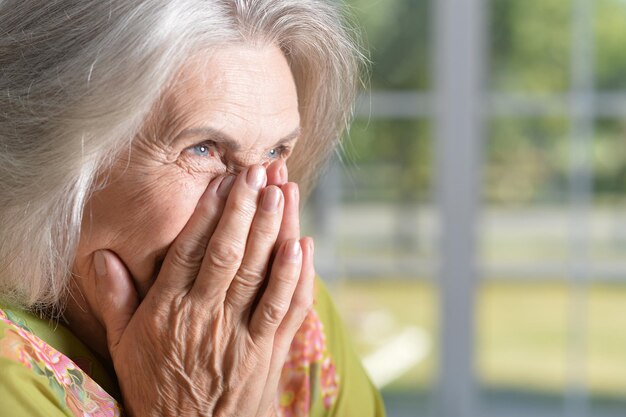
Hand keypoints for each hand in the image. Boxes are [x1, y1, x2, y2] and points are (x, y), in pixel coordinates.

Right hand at [95, 164, 314, 416]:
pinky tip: (304, 244)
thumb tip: (101, 255)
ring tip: (285, 192)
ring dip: (276, 231)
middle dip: (247, 209)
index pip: (191, 250)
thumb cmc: (157, 388)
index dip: (210, 212)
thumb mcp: (124, 347)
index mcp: (170, 311)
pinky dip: (299, 276)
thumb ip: (116, 300)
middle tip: (260, 171)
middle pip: (230, 254)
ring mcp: (242, 334)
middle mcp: (208, 317)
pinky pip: (287, 309)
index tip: (224, 180)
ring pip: (262, 274)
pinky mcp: (269, 352)